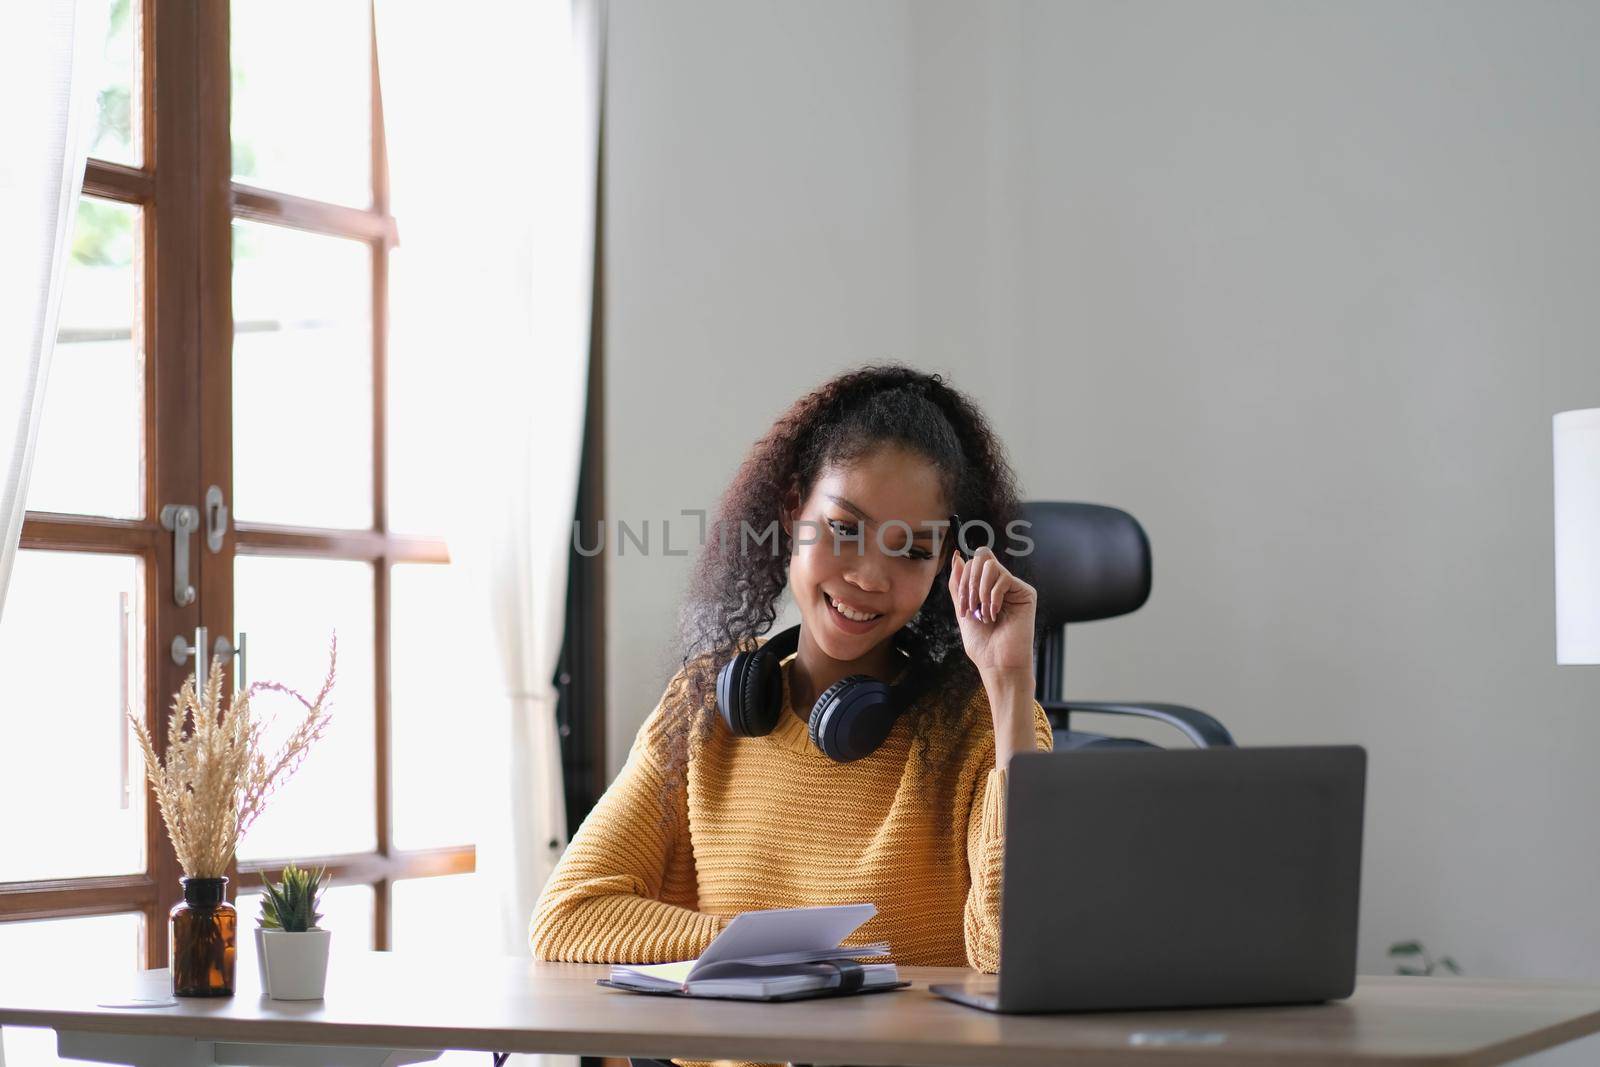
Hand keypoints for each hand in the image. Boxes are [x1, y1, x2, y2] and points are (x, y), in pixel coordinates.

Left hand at [949, 545, 1036, 680]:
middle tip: (971, 608)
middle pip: (981, 559)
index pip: (972, 564)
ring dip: (980, 591)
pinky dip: (993, 596)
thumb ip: (959, 584)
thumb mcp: (963, 609)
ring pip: (990, 565)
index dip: (963, 578)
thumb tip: (957, 556)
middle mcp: (1001, 586)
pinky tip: (995, 614)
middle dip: (969, 583)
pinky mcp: (1026, 593)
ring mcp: (1014, 588)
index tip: (963, 606)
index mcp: (986, 589)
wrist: (997, 663)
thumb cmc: (982, 643)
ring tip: (983, 613)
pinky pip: (1003, 578)